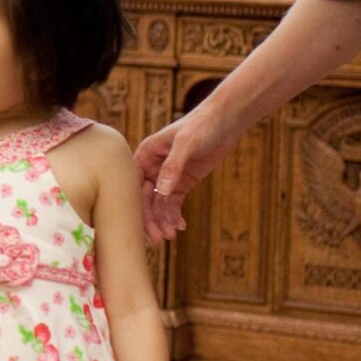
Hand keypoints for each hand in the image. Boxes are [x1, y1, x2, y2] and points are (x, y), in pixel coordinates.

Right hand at [134, 104, 237, 244]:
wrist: (225, 121)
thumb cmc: (202, 125)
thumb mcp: (187, 143)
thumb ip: (173, 166)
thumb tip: (161, 191)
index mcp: (145, 154)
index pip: (135, 185)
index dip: (138, 206)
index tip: (144, 226)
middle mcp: (152, 166)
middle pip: (145, 198)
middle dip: (151, 219)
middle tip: (159, 239)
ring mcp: (167, 175)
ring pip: (159, 203)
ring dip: (163, 220)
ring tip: (171, 235)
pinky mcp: (182, 181)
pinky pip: (173, 202)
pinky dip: (174, 215)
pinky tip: (180, 226)